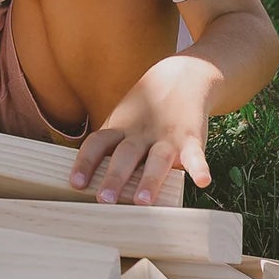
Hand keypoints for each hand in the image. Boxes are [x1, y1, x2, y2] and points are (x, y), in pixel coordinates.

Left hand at [68, 54, 213, 205]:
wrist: (182, 77)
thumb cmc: (145, 111)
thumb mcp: (122, 122)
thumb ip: (108, 148)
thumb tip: (85, 184)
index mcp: (120, 129)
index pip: (97, 144)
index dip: (85, 163)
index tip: (76, 184)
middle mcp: (140, 133)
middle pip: (125, 154)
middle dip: (115, 177)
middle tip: (104, 200)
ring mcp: (166, 136)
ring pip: (157, 159)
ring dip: (149, 180)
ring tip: (142, 201)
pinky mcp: (191, 139)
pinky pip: (195, 155)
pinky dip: (199, 167)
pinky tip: (202, 181)